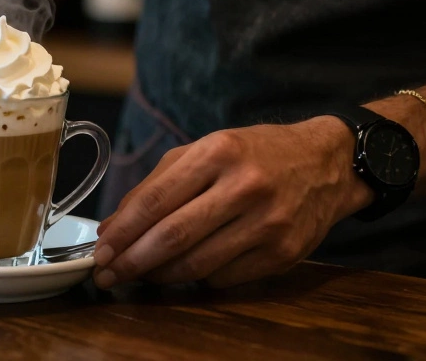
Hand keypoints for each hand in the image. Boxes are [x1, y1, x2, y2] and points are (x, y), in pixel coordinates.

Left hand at [91, 117, 373, 288]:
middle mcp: (245, 187)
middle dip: (132, 260)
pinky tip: (183, 270)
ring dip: (160, 274)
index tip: (100, 249)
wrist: (325, 162)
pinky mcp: (284, 253)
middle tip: (107, 273)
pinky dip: (197, 278)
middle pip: (173, 236)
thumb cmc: (254, 154)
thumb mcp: (205, 149)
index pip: (156, 200)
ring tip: (139, 274)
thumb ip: (157, 183)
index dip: (122, 230)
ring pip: (197, 264)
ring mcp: (269, 223)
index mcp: (219, 152)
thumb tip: (115, 226)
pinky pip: (225, 277)